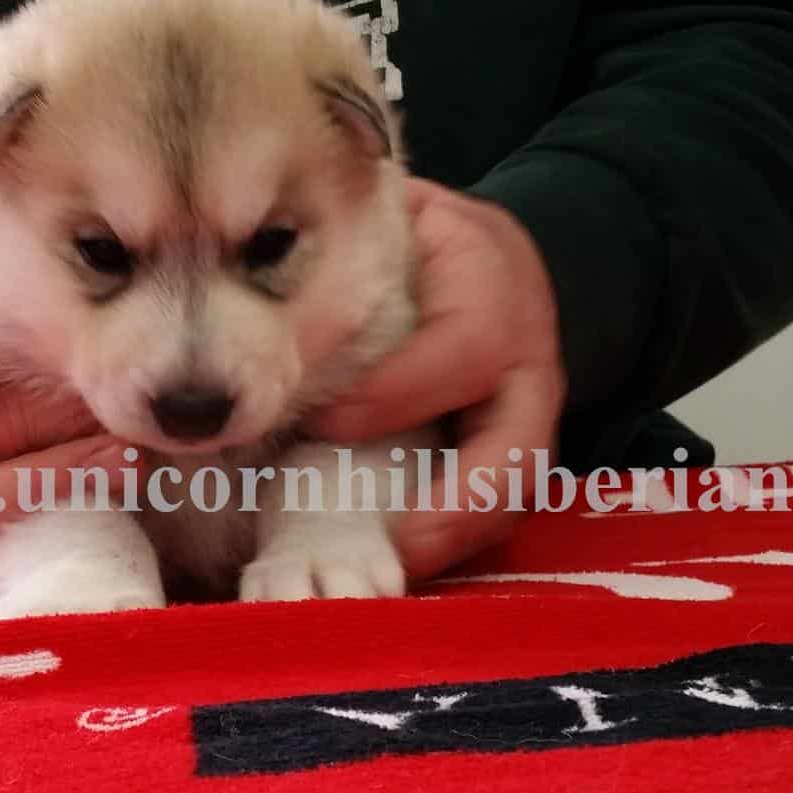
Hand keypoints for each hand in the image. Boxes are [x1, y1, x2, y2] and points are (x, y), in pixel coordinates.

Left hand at [304, 178, 565, 581]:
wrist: (495, 262)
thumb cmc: (427, 244)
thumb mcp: (399, 223)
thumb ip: (350, 256)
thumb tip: (261, 304)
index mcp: (495, 292)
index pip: (463, 351)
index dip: (395, 394)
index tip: (322, 422)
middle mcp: (528, 366)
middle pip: (519, 446)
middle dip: (457, 503)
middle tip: (393, 545)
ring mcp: (531, 419)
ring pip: (517, 492)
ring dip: (458, 539)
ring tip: (394, 569)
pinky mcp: (519, 456)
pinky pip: (500, 508)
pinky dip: (455, 541)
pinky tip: (400, 559)